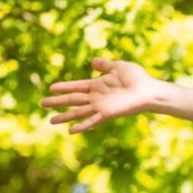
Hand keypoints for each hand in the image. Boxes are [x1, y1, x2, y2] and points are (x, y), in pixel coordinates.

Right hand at [42, 57, 162, 133]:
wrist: (149, 90)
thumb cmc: (138, 78)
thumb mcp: (119, 66)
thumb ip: (105, 65)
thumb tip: (93, 62)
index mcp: (98, 85)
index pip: (77, 86)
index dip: (64, 87)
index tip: (51, 87)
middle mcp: (97, 97)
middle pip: (73, 100)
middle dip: (58, 102)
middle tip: (42, 104)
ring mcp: (101, 106)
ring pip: (78, 112)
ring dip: (65, 116)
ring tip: (51, 121)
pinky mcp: (107, 114)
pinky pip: (92, 121)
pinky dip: (82, 126)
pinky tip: (71, 131)